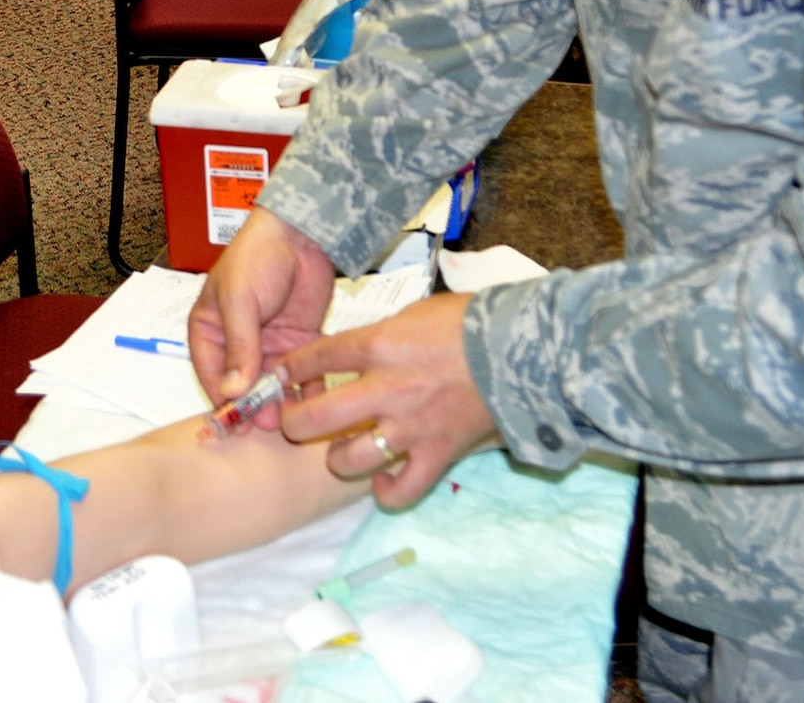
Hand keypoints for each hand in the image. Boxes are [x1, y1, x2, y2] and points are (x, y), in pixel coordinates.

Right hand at [187, 208, 337, 426]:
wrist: (302, 233)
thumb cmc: (257, 258)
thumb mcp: (240, 301)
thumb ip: (239, 347)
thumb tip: (232, 391)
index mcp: (210, 331)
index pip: (212, 375)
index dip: (224, 400)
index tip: (238, 420)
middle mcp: (238, 344)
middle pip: (244, 386)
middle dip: (255, 405)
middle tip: (269, 422)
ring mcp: (270, 344)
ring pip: (273, 385)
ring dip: (281, 402)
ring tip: (292, 418)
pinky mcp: (299, 342)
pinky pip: (302, 374)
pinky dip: (307, 389)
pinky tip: (315, 402)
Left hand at [275, 293, 495, 507]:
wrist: (521, 348)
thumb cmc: (468, 321)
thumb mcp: (412, 313)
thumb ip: (379, 337)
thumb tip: (355, 352)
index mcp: (378, 346)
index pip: (317, 359)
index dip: (292, 369)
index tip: (282, 376)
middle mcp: (387, 390)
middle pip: (317, 418)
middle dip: (294, 423)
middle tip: (294, 422)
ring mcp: (411, 427)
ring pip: (351, 459)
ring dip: (337, 457)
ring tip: (340, 449)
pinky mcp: (438, 453)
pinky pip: (402, 489)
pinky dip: (387, 491)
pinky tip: (381, 480)